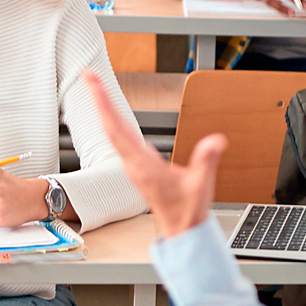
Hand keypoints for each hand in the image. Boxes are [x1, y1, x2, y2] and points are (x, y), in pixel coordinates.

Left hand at [84, 69, 225, 238]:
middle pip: (110, 126)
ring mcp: (133, 166)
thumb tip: (215, 141)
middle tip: (90, 76)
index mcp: (143, 165)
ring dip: (105, 110)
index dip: (104, 103)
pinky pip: (121, 140)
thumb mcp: (201, 184)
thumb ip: (207, 161)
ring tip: (98, 89)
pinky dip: (115, 122)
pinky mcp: (138, 167)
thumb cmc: (188, 210)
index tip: (93, 83)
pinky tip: (114, 117)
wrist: (181, 229)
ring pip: (113, 133)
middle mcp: (133, 164)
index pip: (117, 128)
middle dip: (99, 99)